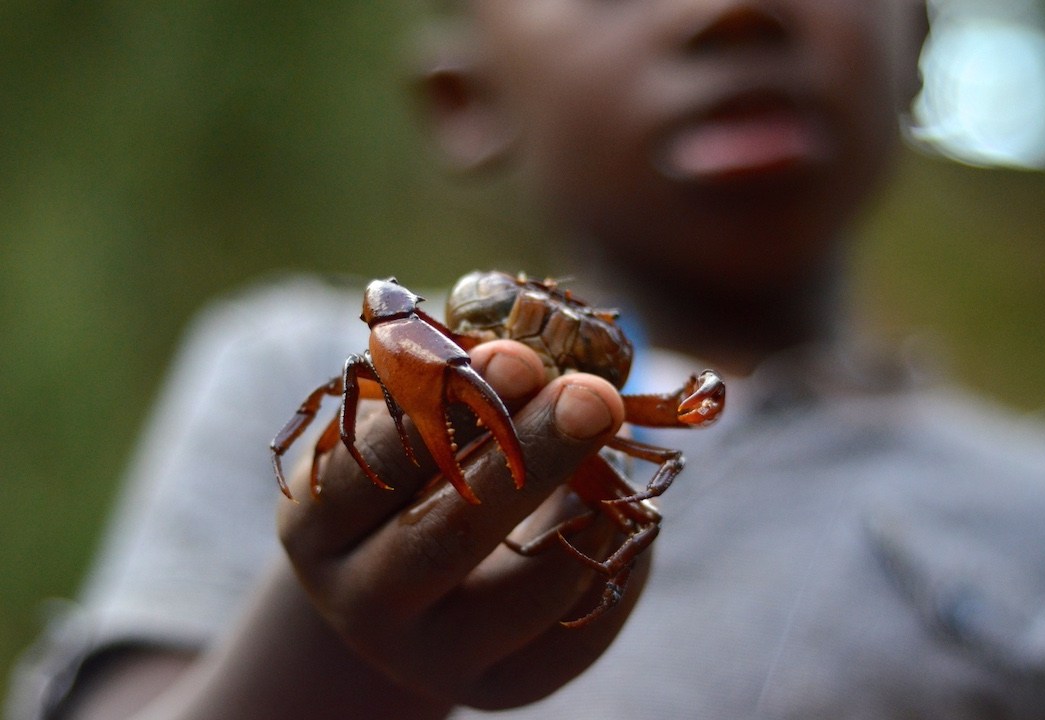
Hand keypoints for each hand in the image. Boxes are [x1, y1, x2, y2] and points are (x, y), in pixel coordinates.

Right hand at [277, 339, 645, 709]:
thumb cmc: (413, 474)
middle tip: (594, 396)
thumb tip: (541, 359)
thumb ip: (453, 390)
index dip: (443, 408)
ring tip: (619, 449)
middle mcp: (365, 604)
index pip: (366, 469)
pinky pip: (575, 635)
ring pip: (519, 602)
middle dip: (528, 458)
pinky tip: (626, 509)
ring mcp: (435, 659)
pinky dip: (613, 565)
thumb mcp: (406, 426)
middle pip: (442, 539)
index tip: (519, 357)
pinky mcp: (506, 688)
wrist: (409, 587)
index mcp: (318, 527)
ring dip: (586, 514)